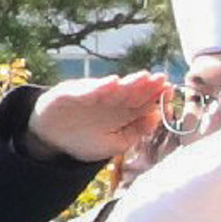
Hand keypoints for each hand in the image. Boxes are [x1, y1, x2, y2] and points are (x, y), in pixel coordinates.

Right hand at [28, 72, 174, 163]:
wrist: (50, 139)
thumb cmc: (85, 140)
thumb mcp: (114, 144)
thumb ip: (135, 132)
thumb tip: (156, 118)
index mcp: (122, 113)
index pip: (143, 103)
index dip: (157, 96)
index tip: (170, 91)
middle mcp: (110, 101)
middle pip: (132, 92)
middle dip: (147, 86)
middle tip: (161, 79)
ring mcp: (92, 96)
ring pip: (113, 88)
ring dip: (129, 82)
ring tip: (144, 77)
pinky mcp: (72, 94)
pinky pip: (87, 90)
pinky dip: (99, 87)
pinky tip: (113, 83)